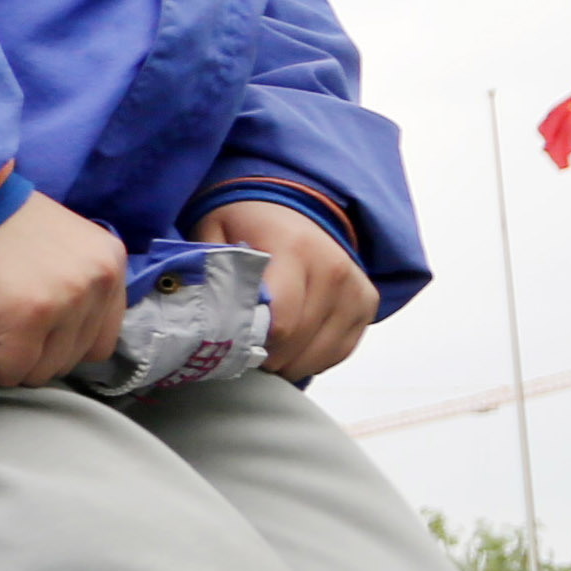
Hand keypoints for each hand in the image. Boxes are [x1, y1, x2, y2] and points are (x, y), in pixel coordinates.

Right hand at [0, 193, 127, 392]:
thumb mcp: (62, 243)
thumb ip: (79, 281)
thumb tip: (71, 333)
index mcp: (109, 263)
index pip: (101, 340)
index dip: (62, 342)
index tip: (34, 330)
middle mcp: (96, 282)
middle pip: (72, 359)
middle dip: (36, 352)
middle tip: (4, 326)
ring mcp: (64, 301)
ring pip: (43, 370)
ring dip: (13, 360)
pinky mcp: (26, 319)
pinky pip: (10, 371)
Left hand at [197, 200, 375, 383]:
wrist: (289, 208)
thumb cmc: (244, 227)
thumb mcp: (213, 236)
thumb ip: (211, 277)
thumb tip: (204, 322)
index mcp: (294, 250)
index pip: (282, 323)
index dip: (253, 345)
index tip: (232, 345)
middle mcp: (333, 268)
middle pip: (299, 343)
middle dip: (267, 357)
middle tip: (243, 350)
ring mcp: (355, 287)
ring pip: (321, 353)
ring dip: (289, 362)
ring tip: (266, 348)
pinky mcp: (367, 302)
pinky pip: (340, 350)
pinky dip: (313, 358)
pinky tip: (292, 347)